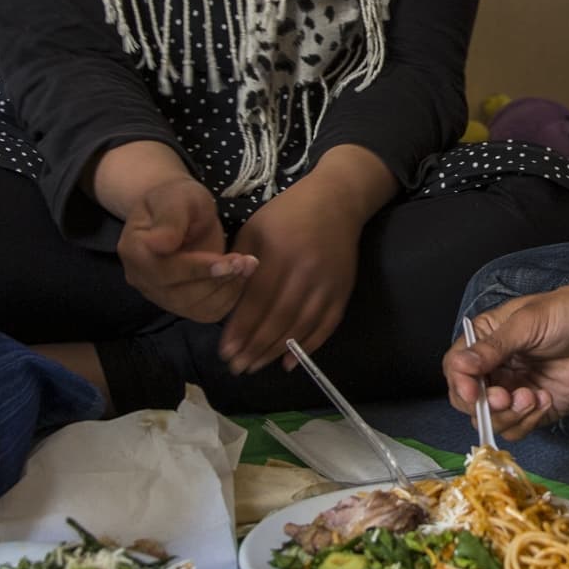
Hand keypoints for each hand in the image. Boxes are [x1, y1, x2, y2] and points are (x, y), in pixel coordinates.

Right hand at [115, 175, 255, 322]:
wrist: (180, 211)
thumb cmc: (178, 198)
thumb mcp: (178, 197)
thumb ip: (171, 219)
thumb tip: (159, 244)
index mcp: (133, 250)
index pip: (164, 270)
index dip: (198, 269)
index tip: (230, 261)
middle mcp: (141, 279)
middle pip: (180, 294)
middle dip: (218, 279)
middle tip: (248, 261)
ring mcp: (159, 295)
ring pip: (195, 307)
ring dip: (226, 289)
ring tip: (248, 264)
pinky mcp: (179, 304)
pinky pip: (205, 313)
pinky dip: (228, 298)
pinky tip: (240, 277)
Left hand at [220, 182, 363, 372]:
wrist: (336, 201)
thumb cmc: (286, 213)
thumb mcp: (255, 229)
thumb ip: (240, 265)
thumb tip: (227, 306)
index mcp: (279, 252)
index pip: (257, 300)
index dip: (241, 329)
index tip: (225, 351)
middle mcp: (306, 271)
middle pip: (278, 319)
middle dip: (255, 347)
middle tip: (237, 367)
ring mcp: (328, 283)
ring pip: (300, 326)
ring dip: (276, 351)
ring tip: (255, 366)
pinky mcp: (343, 291)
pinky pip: (325, 326)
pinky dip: (307, 347)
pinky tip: (288, 362)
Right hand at [446, 282, 568, 438]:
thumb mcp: (527, 323)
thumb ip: (493, 348)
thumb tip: (461, 366)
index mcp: (487, 340)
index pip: (457, 368)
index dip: (460, 383)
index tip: (474, 391)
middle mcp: (498, 367)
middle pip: (469, 400)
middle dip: (485, 404)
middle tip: (506, 396)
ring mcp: (517, 389)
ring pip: (493, 419)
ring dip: (509, 414)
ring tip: (533, 395)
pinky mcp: (539, 408)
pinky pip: (519, 428)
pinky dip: (528, 421)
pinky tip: (546, 398)